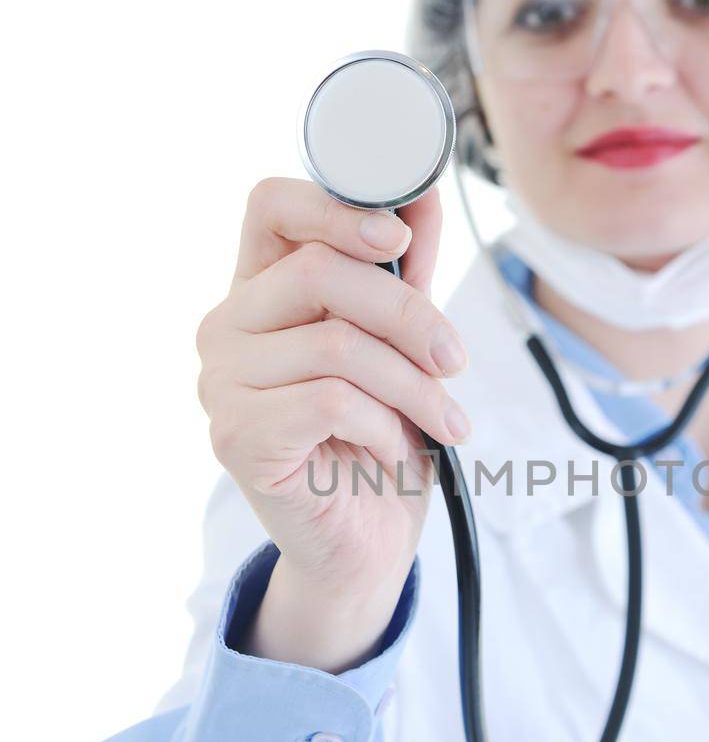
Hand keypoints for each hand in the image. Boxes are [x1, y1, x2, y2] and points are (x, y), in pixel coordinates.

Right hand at [196, 178, 470, 597]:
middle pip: (321, 272)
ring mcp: (221, 382)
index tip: (399, 236)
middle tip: (455, 361)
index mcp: (260, 290)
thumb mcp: (404, 348)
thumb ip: (405, 274)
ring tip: (444, 422)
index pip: (272, 206)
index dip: (336, 206)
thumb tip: (422, 193)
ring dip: (412, 386)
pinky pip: (330, 400)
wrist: (365, 548)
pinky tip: (393, 449)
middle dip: (410, 315)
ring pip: (337, 345)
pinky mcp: (236, 436)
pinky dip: (383, 425)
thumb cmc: (381, 443)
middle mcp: (225, 327)